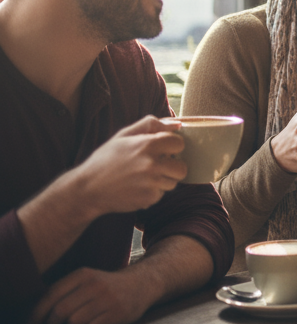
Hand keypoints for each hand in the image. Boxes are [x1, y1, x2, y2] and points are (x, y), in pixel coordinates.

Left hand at [29, 266, 153, 323]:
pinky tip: (98, 321)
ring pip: (74, 322)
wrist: (142, 284)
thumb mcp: (86, 280)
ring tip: (81, 320)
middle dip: (53, 323)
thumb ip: (63, 291)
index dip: (37, 313)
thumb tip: (34, 315)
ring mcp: (108, 299)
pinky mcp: (118, 312)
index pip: (52, 295)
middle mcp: (95, 285)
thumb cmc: (105, 286)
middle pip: (60, 311)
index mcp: (83, 274)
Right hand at [71, 117, 188, 218]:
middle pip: (181, 167)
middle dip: (171, 167)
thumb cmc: (106, 159)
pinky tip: (136, 188)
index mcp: (147, 144)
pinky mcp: (149, 198)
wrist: (87, 189)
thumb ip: (151, 125)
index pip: (179, 144)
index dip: (171, 147)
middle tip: (155, 167)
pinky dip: (152, 193)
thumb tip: (177, 124)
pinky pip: (161, 194)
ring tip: (143, 178)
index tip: (161, 150)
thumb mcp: (123, 135)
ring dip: (162, 181)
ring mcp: (151, 183)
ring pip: (173, 182)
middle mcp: (152, 164)